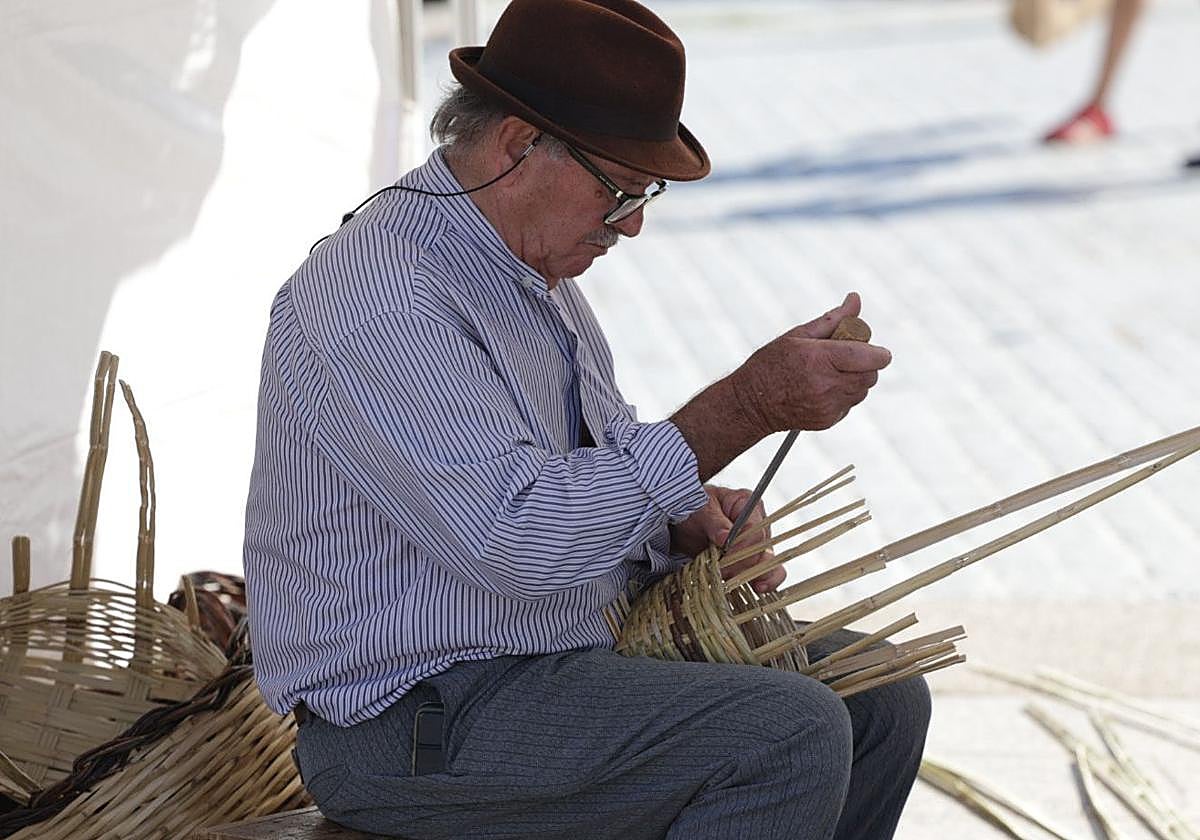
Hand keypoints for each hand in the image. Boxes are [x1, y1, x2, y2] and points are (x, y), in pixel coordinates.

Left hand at [670, 485, 783, 592]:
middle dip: (743, 564)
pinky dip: (763, 581)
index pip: (755, 530)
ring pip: (769, 563)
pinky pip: (765, 573)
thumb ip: (714, 523)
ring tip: (746, 584)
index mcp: (749, 505)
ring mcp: (758, 544)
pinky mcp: (752, 561)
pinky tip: (757, 588)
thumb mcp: (700, 511)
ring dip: (756, 575)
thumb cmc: (695, 510)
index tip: (724, 557)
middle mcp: (759, 524)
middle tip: (722, 570)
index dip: (742, 547)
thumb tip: (726, 538)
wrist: (685, 523)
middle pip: (762, 549)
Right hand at [731, 292, 891, 436]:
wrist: (751, 403)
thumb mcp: (798, 334)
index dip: (878, 353)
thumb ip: (834, 319)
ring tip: (829, 373)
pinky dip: (843, 395)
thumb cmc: (772, 363)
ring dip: (855, 379)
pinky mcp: (828, 420)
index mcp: (820, 358)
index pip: (871, 357)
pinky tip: (821, 389)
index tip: (874, 350)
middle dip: (865, 364)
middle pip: (871, 374)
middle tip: (844, 357)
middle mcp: (826, 384)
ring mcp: (827, 405)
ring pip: (862, 390)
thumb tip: (855, 299)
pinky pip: (850, 404)